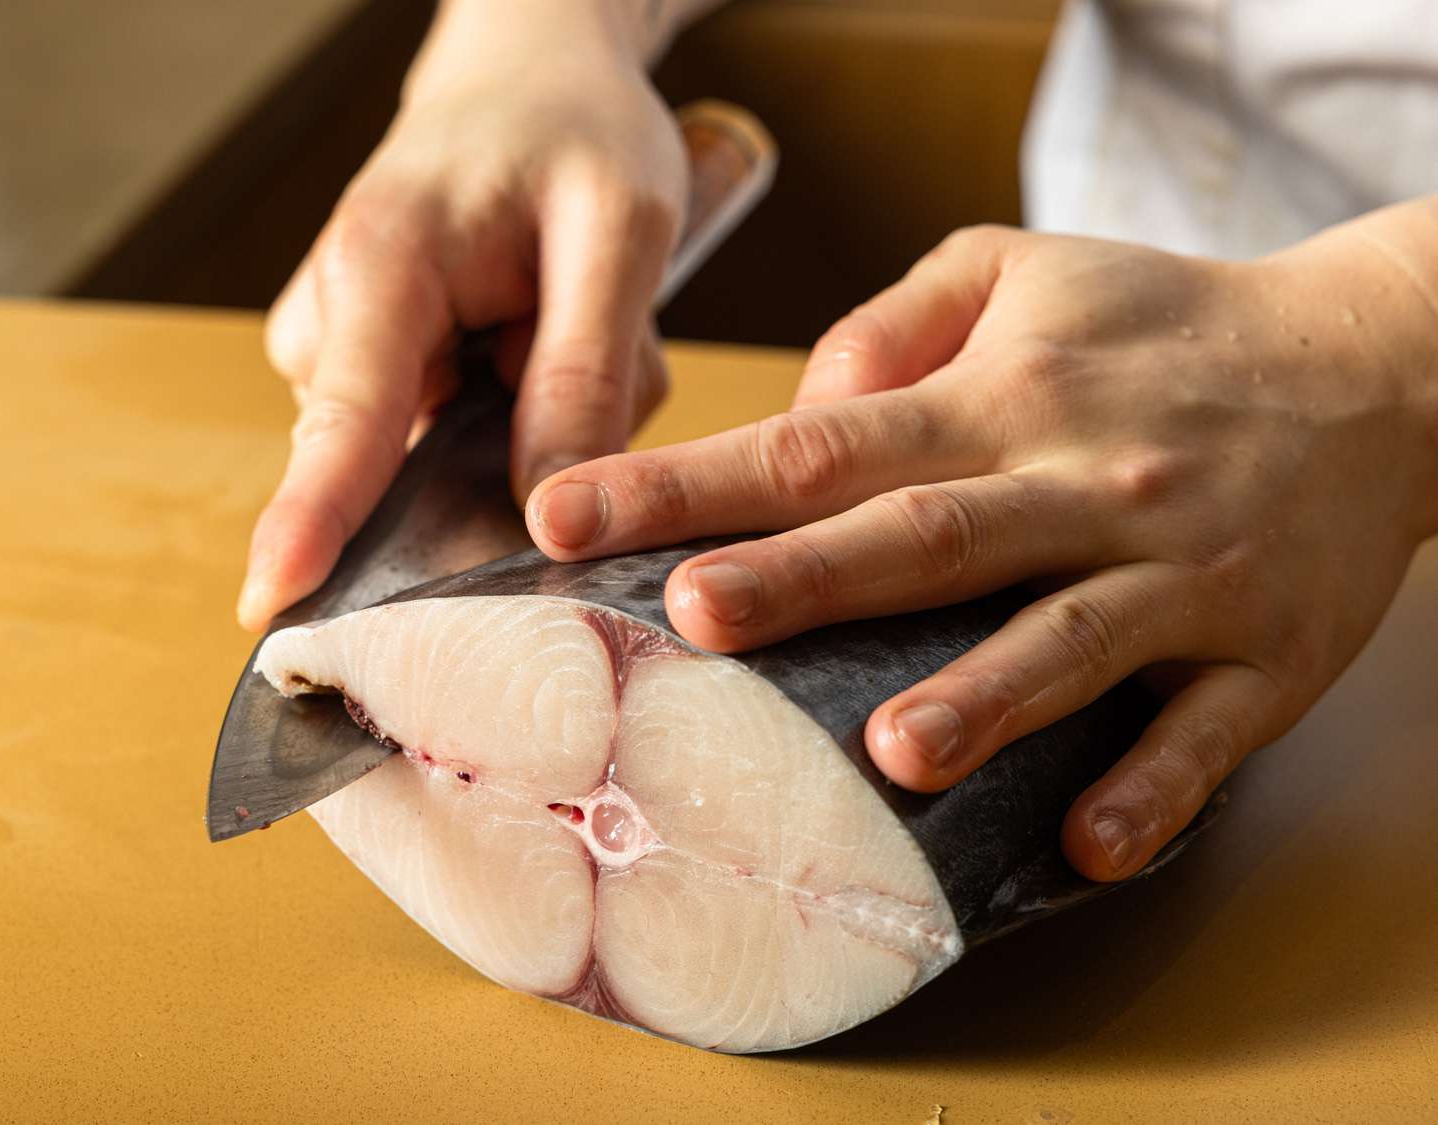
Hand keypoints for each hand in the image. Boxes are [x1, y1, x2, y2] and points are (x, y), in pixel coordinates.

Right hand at [237, 1, 686, 630]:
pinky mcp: (380, 371)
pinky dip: (516, 409)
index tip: (271, 604)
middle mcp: (340, 318)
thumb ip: (583, 374)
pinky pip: (449, 440)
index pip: (347, 419)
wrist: (532, 78)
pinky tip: (538, 336)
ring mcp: (351, 350)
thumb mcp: (617, 233)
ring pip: (442, 459)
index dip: (313, 521)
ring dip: (529, 419)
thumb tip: (547, 512)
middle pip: (403, 468)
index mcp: (383, 266)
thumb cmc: (573, 131)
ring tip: (563, 318)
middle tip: (587, 339)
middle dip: (513, 448)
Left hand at [524, 208, 1437, 880]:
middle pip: (925, 536)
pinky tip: (1085, 840)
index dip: (690, 482)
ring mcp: (1179, 571)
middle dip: (801, 579)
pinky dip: (1152, 789)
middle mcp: (1083, 480)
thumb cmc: (1163, 325)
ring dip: (985, 697)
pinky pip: (1207, 733)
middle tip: (692, 619)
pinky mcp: (1263, 651)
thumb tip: (797, 416)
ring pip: (1071, 637)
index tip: (568, 518)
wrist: (1381, 366)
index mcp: (1006, 396)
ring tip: (894, 749)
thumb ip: (892, 325)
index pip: (822, 440)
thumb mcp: (1024, 271)